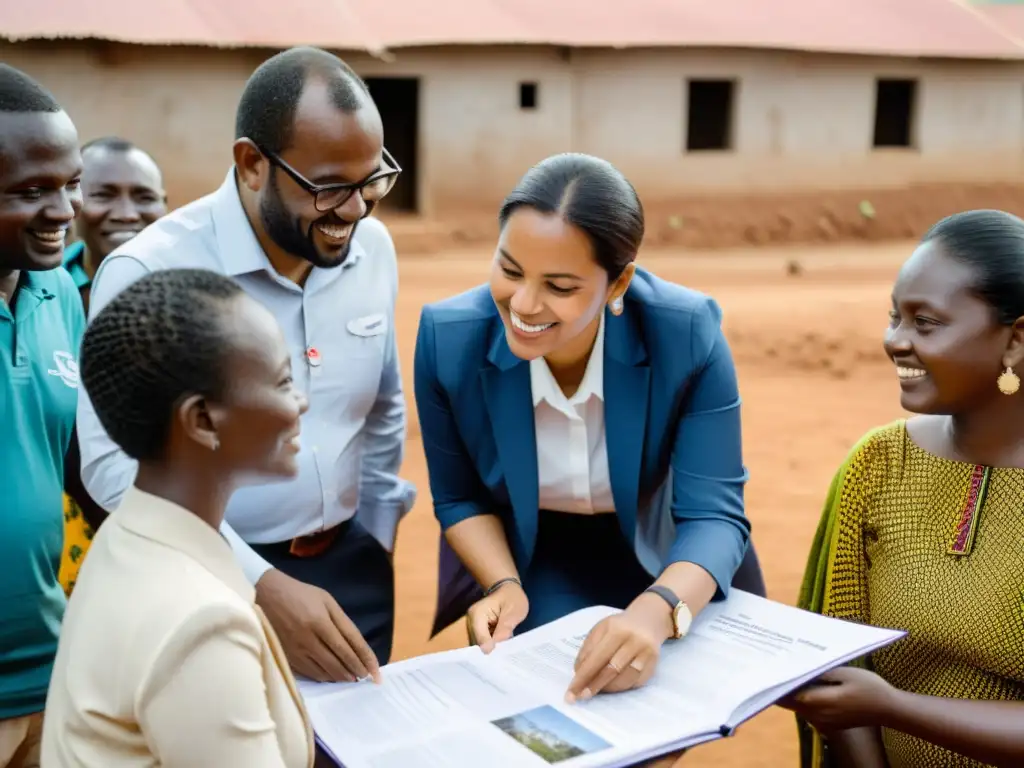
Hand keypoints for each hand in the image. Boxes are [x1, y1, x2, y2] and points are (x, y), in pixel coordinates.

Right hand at [255, 568, 380, 683]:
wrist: (267, 594)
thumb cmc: (302, 595)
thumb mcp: (327, 600)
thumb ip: (342, 622)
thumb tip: (355, 647)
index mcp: (322, 620)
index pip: (350, 644)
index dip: (365, 659)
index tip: (376, 672)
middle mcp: (310, 637)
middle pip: (339, 660)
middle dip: (355, 670)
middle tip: (365, 677)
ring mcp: (297, 649)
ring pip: (324, 670)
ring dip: (341, 677)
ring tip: (351, 679)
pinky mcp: (287, 656)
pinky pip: (309, 673)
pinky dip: (324, 677)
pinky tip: (331, 677)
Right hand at [466, 581, 528, 653]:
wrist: (508, 590)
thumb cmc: (512, 598)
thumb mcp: (513, 611)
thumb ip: (504, 628)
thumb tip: (492, 648)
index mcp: (477, 614)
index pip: (480, 638)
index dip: (491, 649)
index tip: (502, 657)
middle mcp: (471, 622)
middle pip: (478, 645)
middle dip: (492, 652)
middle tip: (506, 658)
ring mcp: (474, 627)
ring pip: (480, 646)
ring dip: (493, 650)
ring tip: (505, 655)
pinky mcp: (478, 631)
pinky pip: (484, 643)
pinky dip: (493, 646)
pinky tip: (502, 650)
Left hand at [566, 597, 671, 701]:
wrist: (648, 620)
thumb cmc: (619, 626)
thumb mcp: (601, 629)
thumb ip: (589, 648)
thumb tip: (579, 673)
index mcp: (617, 629)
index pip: (597, 657)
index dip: (583, 676)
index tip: (572, 691)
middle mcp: (634, 641)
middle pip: (612, 670)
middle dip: (594, 686)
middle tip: (581, 696)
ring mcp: (647, 654)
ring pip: (625, 679)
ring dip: (607, 688)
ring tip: (595, 690)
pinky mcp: (654, 665)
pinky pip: (635, 682)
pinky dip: (621, 687)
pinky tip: (612, 686)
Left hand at [778, 666, 897, 732]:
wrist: (889, 709)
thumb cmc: (869, 688)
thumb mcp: (845, 673)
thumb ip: (820, 673)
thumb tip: (800, 670)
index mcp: (821, 703)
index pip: (789, 697)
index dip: (777, 685)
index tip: (767, 671)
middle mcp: (818, 716)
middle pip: (792, 703)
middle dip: (782, 688)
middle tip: (775, 668)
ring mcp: (824, 723)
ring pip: (800, 708)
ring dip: (793, 694)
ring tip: (788, 672)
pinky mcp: (829, 724)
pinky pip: (810, 711)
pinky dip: (805, 700)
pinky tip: (806, 685)